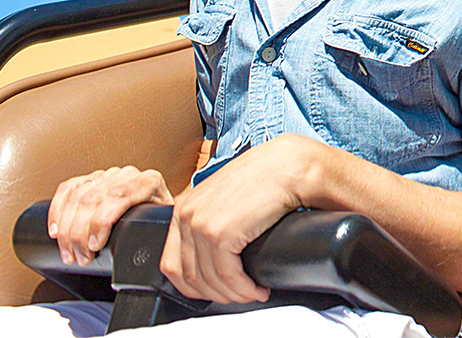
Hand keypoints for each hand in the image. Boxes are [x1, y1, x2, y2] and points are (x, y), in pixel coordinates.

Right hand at [47, 166, 174, 266]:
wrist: (159, 214)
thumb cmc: (160, 224)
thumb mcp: (164, 227)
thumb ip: (157, 231)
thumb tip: (145, 250)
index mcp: (149, 182)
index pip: (118, 196)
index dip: (101, 222)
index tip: (95, 246)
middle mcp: (127, 174)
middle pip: (93, 198)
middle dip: (80, 233)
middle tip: (80, 257)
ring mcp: (107, 175)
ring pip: (77, 195)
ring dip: (66, 229)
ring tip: (69, 253)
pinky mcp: (91, 179)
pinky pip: (67, 188)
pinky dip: (57, 210)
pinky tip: (55, 230)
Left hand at [161, 134, 338, 304]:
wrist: (289, 166)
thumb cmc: (266, 179)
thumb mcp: (225, 198)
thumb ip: (210, 218)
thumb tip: (210, 256)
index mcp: (184, 206)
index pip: (172, 264)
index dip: (193, 287)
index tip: (215, 291)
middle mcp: (186, 214)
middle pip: (189, 277)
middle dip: (216, 294)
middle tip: (239, 296)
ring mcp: (201, 224)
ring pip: (209, 281)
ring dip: (234, 295)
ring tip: (253, 293)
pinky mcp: (221, 234)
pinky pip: (228, 277)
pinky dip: (244, 289)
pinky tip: (258, 289)